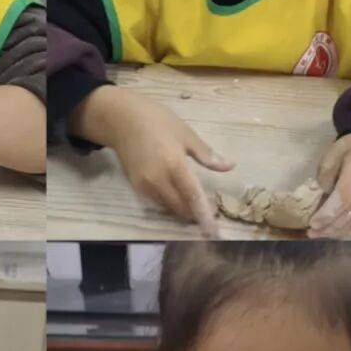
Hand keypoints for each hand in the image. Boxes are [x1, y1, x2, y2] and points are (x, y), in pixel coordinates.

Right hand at [72, 87, 233, 235]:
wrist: (121, 120)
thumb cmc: (157, 121)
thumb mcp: (186, 133)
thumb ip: (206, 154)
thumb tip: (229, 166)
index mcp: (174, 166)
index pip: (193, 197)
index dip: (204, 215)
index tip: (213, 230)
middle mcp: (158, 180)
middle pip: (180, 208)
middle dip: (194, 215)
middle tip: (208, 214)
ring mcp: (144, 185)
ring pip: (167, 207)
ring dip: (181, 211)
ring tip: (194, 208)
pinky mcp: (135, 186)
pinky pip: (156, 201)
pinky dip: (169, 204)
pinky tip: (177, 198)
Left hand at [308, 134, 350, 235]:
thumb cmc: (349, 149)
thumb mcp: (332, 155)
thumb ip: (325, 178)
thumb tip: (322, 204)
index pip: (345, 196)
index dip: (328, 213)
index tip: (313, 224)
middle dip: (332, 225)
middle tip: (314, 233)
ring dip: (340, 230)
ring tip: (322, 234)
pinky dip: (350, 226)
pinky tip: (336, 230)